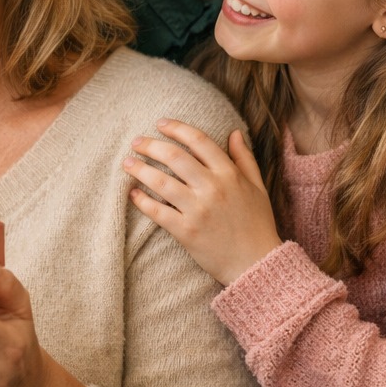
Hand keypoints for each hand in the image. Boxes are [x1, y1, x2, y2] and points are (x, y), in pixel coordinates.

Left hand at [125, 119, 282, 284]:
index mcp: (230, 174)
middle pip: (174, 156)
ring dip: (140, 169)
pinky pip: (157, 212)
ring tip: (127, 163)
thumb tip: (234, 132)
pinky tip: (132, 193)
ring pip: (161, 182)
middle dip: (150, 145)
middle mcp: (213, 188)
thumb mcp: (258, 187)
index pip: (199, 140)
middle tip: (136, 142)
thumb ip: (245, 159)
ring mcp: (198, 210)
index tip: (160, 123)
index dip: (177, 128)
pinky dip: (141, 201)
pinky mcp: (186, 231)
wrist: (256, 263)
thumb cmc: (257, 224)